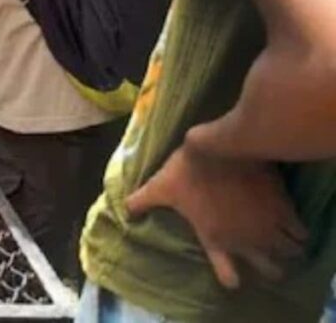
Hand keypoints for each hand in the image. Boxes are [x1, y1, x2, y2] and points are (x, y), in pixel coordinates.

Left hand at [126, 145, 306, 288]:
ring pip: (289, 253)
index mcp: (215, 238)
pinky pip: (301, 231)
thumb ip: (142, 201)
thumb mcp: (160, 185)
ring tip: (280, 240)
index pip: (228, 274)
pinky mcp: (284, 209)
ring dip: (286, 249)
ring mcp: (267, 227)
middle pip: (270, 270)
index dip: (230, 276)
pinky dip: (297, 230)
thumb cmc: (188, 169)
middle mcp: (245, 240)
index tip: (232, 273)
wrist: (223, 147)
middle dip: (270, 266)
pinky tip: (289, 221)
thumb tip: (124, 211)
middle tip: (265, 255)